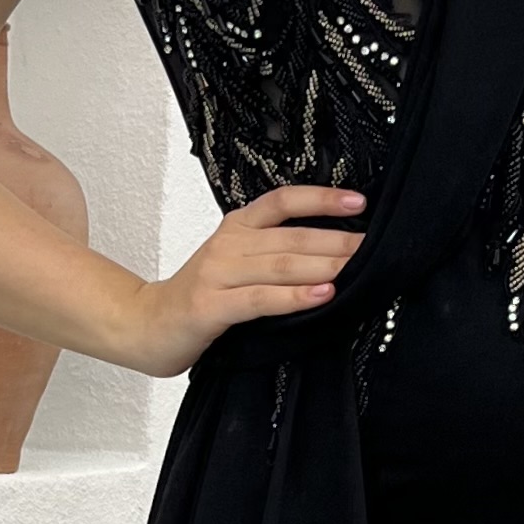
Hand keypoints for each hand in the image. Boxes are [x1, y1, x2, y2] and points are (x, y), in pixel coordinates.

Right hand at [116, 182, 366, 375]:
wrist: (147, 325)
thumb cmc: (201, 298)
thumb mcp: (235, 264)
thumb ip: (271, 254)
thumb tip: (331, 254)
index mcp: (236, 227)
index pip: (283, 201)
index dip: (321, 199)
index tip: (360, 203)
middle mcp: (228, 243)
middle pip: (292, 237)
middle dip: (339, 242)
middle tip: (376, 247)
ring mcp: (218, 274)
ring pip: (282, 265)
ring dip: (325, 267)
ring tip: (360, 269)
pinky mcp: (211, 306)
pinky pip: (261, 299)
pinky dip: (295, 297)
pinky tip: (323, 296)